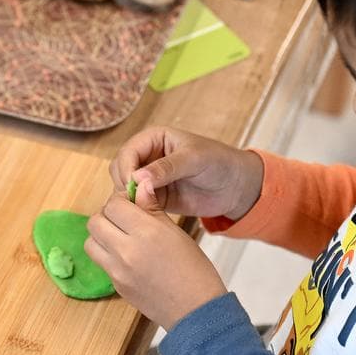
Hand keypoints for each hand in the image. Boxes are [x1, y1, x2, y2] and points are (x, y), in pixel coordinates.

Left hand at [86, 195, 226, 329]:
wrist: (195, 310)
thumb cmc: (194, 269)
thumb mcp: (176, 232)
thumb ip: (152, 209)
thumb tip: (140, 185)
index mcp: (146, 232)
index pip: (114, 204)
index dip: (121, 199)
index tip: (131, 203)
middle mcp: (126, 250)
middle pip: (95, 221)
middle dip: (107, 215)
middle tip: (124, 218)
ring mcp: (117, 270)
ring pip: (90, 242)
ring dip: (101, 235)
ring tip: (121, 237)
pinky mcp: (115, 285)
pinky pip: (101, 261)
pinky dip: (107, 253)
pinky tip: (127, 255)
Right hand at [110, 126, 263, 220]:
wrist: (235, 186)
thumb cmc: (218, 162)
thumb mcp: (194, 160)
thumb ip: (166, 168)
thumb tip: (137, 178)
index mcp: (153, 139)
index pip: (128, 152)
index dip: (127, 168)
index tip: (132, 185)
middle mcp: (147, 157)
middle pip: (120, 170)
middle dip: (124, 184)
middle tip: (137, 199)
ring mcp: (149, 179)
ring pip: (124, 188)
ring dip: (129, 199)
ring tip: (144, 208)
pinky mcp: (155, 198)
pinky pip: (137, 204)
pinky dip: (137, 210)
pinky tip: (148, 215)